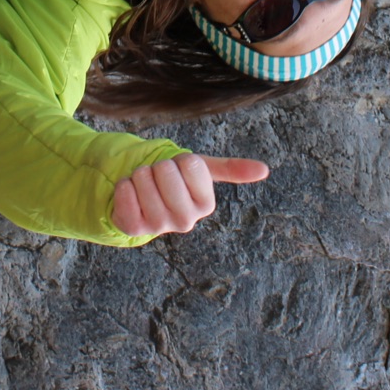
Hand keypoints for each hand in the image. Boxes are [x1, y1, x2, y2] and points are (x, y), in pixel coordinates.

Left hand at [110, 154, 269, 237]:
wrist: (141, 199)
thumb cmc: (174, 182)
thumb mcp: (200, 171)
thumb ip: (231, 169)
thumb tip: (265, 170)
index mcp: (205, 204)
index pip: (192, 164)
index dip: (181, 161)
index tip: (179, 172)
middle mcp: (185, 221)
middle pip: (166, 171)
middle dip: (159, 166)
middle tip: (159, 179)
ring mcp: (158, 227)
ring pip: (143, 179)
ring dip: (139, 174)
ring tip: (145, 185)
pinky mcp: (132, 228)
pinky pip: (124, 193)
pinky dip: (124, 186)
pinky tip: (130, 193)